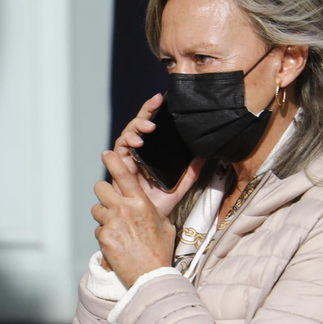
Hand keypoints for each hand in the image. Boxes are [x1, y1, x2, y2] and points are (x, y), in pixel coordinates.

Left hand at [92, 150, 176, 286]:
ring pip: (97, 209)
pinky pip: (98, 230)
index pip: (123, 174)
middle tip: (111, 204)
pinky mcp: (102, 237)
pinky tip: (117, 244)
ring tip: (117, 230)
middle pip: (100, 188)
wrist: (150, 275)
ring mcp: (111, 222)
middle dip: (104, 194)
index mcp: (140, 202)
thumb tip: (147, 205)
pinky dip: (105, 236)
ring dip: (104, 216)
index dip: (113, 160)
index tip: (107, 153)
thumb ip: (152, 210)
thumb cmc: (160, 250)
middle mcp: (123, 208)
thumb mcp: (164, 224)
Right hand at [112, 93, 203, 216]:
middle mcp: (138, 154)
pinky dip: (126, 142)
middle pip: (139, 127)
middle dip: (146, 112)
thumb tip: (205, 156)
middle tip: (156, 103)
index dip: (155, 113)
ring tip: (148, 127)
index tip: (164, 100)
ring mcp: (127, 159)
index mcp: (152, 154)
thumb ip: (191, 172)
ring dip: (136, 127)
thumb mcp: (180, 186)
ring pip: (127, 134)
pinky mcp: (118, 167)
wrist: (146, 223)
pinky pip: (118, 150)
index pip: (153, 129)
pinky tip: (136, 142)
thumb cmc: (159, 206)